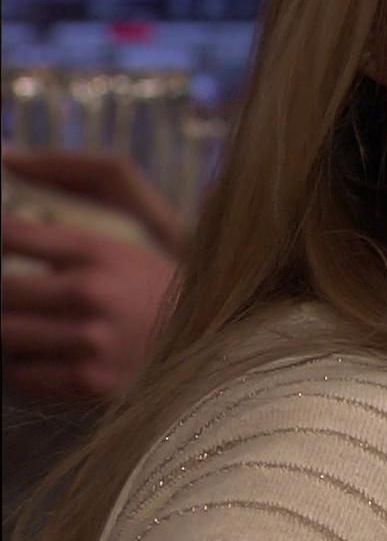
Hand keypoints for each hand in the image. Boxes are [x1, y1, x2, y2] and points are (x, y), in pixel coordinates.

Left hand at [2, 150, 184, 400]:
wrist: (212, 342)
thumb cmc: (160, 279)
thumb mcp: (131, 224)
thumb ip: (79, 184)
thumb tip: (9, 158)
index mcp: (100, 250)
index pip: (13, 235)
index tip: (4, 243)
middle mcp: (92, 293)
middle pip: (0, 292)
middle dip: (2, 293)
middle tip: (18, 293)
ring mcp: (91, 341)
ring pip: (4, 336)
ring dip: (8, 331)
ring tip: (26, 322)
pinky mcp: (90, 382)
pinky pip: (21, 377)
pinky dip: (18, 368)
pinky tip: (39, 355)